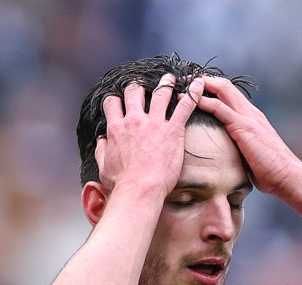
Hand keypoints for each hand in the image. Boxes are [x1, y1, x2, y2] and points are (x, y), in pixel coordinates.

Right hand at [95, 75, 203, 192]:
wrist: (140, 189)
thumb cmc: (122, 183)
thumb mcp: (104, 166)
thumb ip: (101, 150)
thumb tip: (102, 141)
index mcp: (116, 128)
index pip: (112, 102)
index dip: (116, 98)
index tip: (120, 99)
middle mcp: (134, 121)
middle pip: (134, 91)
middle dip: (138, 85)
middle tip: (144, 84)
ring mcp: (154, 123)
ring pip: (160, 92)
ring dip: (165, 82)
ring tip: (170, 77)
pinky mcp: (173, 130)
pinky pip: (185, 106)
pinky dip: (193, 93)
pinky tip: (199, 85)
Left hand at [196, 76, 301, 195]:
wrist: (286, 176)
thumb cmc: (271, 171)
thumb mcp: (252, 154)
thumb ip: (240, 148)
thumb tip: (227, 156)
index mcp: (252, 118)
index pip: (231, 95)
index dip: (213, 88)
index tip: (197, 89)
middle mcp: (250, 113)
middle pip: (225, 86)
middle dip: (204, 80)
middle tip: (187, 80)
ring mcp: (248, 118)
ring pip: (223, 90)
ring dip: (202, 86)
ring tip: (185, 85)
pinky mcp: (244, 127)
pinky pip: (221, 108)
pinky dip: (205, 101)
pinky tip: (192, 100)